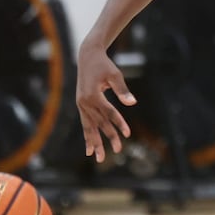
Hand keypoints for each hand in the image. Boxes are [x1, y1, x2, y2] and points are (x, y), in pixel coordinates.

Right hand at [76, 42, 135, 162]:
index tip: (127, 134)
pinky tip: (89, 149)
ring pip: (89, 127)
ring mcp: (81, 105)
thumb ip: (122, 89)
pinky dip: (88, 136)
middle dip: (109, 137)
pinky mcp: (81, 105)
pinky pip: (85, 124)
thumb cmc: (104, 65)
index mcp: (93, 95)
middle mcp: (85, 102)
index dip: (119, 123)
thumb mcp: (115, 74)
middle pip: (99, 123)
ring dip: (94, 142)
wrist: (88, 57)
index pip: (109, 113)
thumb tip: (133, 103)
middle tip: (118, 149)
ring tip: (99, 158)